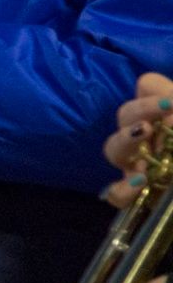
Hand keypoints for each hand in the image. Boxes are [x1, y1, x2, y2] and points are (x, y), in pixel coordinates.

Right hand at [101, 73, 172, 207]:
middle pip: (126, 114)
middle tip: (150, 126)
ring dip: (124, 143)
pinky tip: (140, 186)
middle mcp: (154, 136)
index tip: (170, 105)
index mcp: (170, 115)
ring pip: (114, 149)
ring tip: (143, 145)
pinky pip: (115, 192)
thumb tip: (171, 115)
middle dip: (138, 113)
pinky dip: (122, 189)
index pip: (148, 86)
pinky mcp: (140, 196)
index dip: (154, 93)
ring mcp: (144, 166)